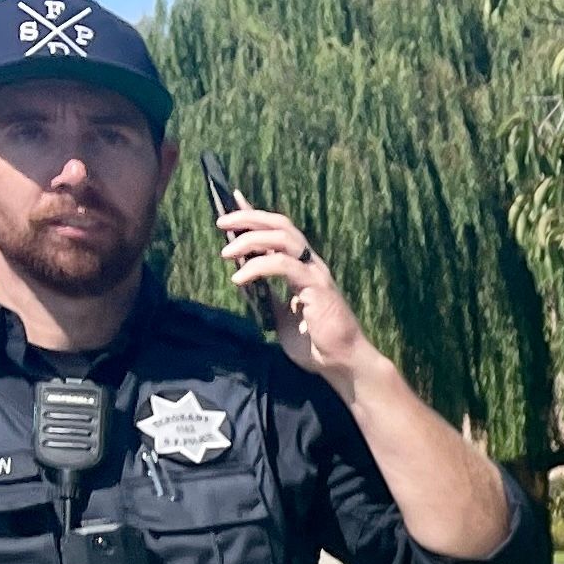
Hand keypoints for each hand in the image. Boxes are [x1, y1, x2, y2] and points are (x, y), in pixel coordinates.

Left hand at [217, 206, 381, 391]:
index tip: (232, 200)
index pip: (277, 232)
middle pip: (280, 225)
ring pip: (282, 238)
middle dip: (249, 218)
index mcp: (302, 268)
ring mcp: (315, 273)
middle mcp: (310, 264)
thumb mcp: (281, 315)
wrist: (341, 363)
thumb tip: (244, 278)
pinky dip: (257, 267)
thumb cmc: (314, 344)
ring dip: (250, 239)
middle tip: (222, 223)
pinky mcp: (316, 286)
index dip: (255, 214)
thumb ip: (267, 295)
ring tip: (227, 252)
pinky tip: (240, 278)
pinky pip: (283, 265)